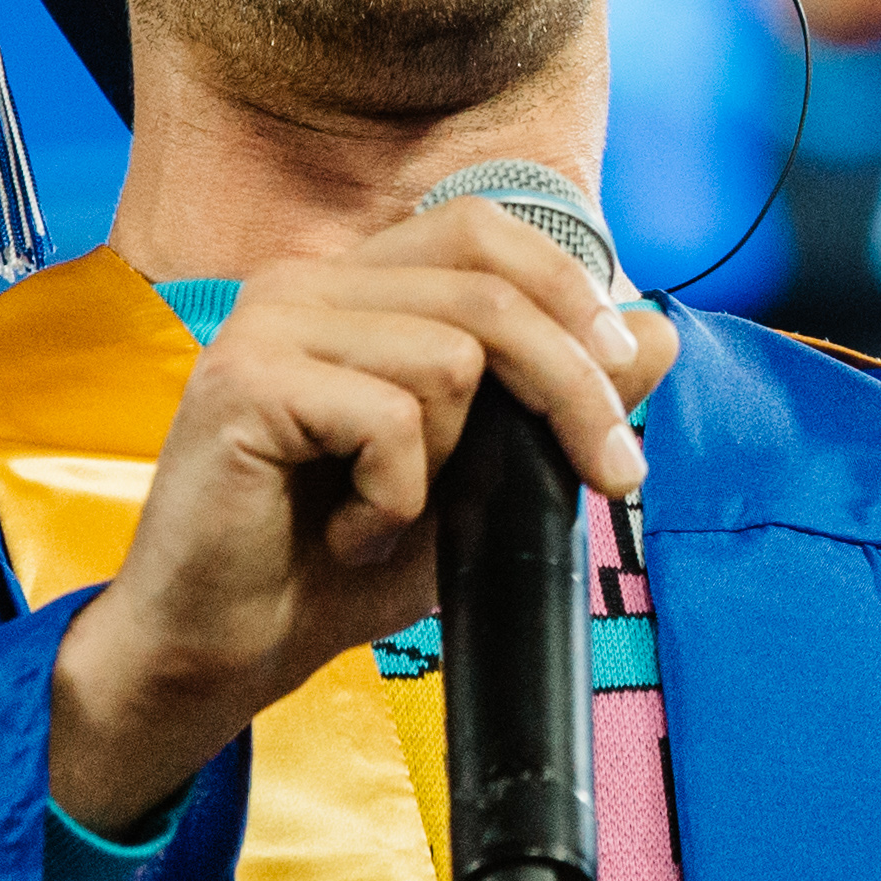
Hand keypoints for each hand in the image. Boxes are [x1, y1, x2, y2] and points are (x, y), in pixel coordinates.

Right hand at [45, 202, 677, 827]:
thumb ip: (558, 402)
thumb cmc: (332, 565)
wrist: (218, 651)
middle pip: (489, 290)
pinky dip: (392, 499)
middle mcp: (305, 285)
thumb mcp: (478, 481)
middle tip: (611, 476)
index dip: (569, 290)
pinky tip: (344, 530)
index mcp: (352, 286)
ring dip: (447, 467)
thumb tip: (662, 330)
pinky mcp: (244, 383)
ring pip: (448, 359)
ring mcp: (268, 326)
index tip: (624, 378)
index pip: (482, 229)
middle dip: (574, 388)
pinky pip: (389, 420)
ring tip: (386, 516)